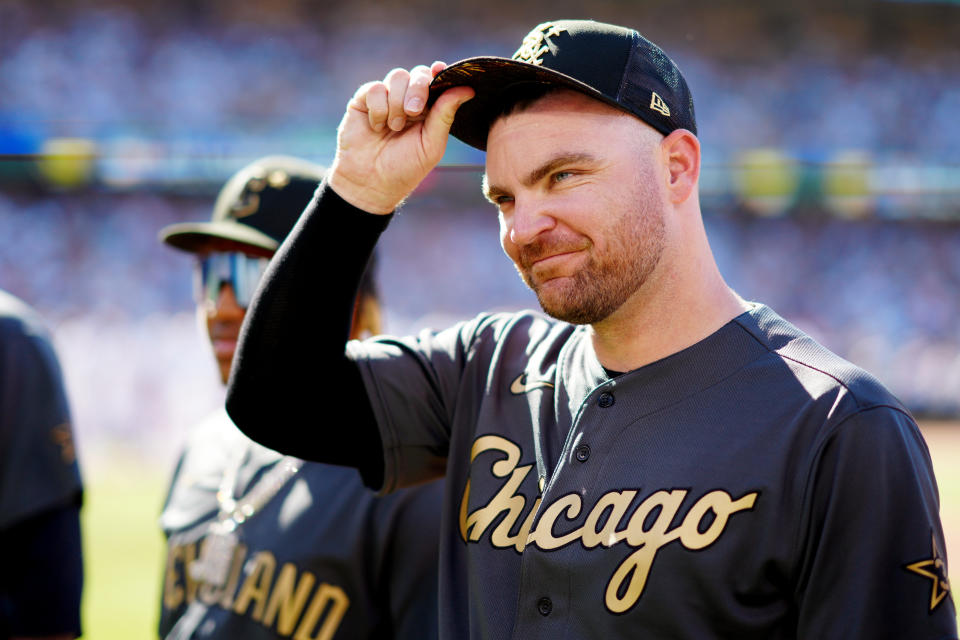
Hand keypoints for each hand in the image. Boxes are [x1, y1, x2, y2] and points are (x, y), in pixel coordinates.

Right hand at [328, 61, 474, 213]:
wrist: (370, 183)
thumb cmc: (405, 168)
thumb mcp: (431, 144)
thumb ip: (445, 115)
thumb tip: (468, 89)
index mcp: (430, 110)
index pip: (437, 81)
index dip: (440, 73)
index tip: (440, 70)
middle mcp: (409, 100)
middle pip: (418, 74)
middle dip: (418, 89)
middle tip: (414, 111)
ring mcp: (387, 98)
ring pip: (397, 76)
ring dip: (397, 102)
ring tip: (394, 128)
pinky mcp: (364, 100)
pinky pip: (375, 88)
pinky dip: (379, 108)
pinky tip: (377, 127)